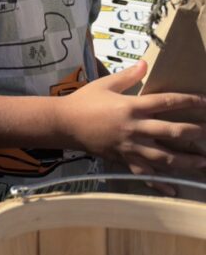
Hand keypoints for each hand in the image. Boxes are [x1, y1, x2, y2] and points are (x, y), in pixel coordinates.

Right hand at [59, 61, 205, 175]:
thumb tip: (145, 64)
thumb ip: (128, 76)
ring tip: (203, 162)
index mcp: (131, 106)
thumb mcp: (104, 84)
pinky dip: (159, 183)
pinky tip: (174, 189)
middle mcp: (134, 128)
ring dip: (186, 160)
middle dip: (194, 132)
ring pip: (163, 157)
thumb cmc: (83, 101)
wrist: (63, 124)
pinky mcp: (123, 159)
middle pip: (170, 131)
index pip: (166, 102)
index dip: (188, 101)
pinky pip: (144, 173)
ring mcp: (129, 146)